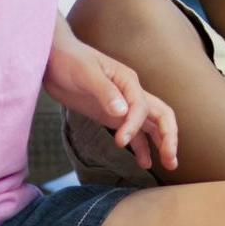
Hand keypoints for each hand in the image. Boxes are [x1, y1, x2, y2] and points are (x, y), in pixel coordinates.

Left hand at [45, 40, 178, 172]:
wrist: (54, 60)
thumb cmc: (69, 60)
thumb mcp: (86, 74)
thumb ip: (105, 92)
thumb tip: (122, 112)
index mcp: (129, 81)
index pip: (142, 107)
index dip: (134, 126)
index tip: (120, 143)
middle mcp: (132, 94)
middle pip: (162, 115)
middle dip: (169, 137)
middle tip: (170, 160)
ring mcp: (124, 105)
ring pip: (152, 125)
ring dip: (162, 143)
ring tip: (169, 165)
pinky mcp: (113, 115)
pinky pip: (134, 132)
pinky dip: (142, 147)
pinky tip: (144, 163)